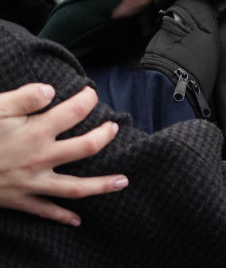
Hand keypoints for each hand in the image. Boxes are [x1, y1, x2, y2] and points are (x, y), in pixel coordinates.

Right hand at [0, 84, 127, 225]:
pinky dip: (62, 216)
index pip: (75, 112)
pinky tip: (78, 220)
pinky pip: (45, 210)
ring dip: (101, 185)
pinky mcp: (19, 200)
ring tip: (123, 181)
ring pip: (75, 186)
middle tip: (114, 128)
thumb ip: (25, 98)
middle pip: (87, 148)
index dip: (88, 99)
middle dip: (105, 136)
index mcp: (36, 132)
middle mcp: (40, 158)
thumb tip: (52, 89)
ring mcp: (31, 182)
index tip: (91, 94)